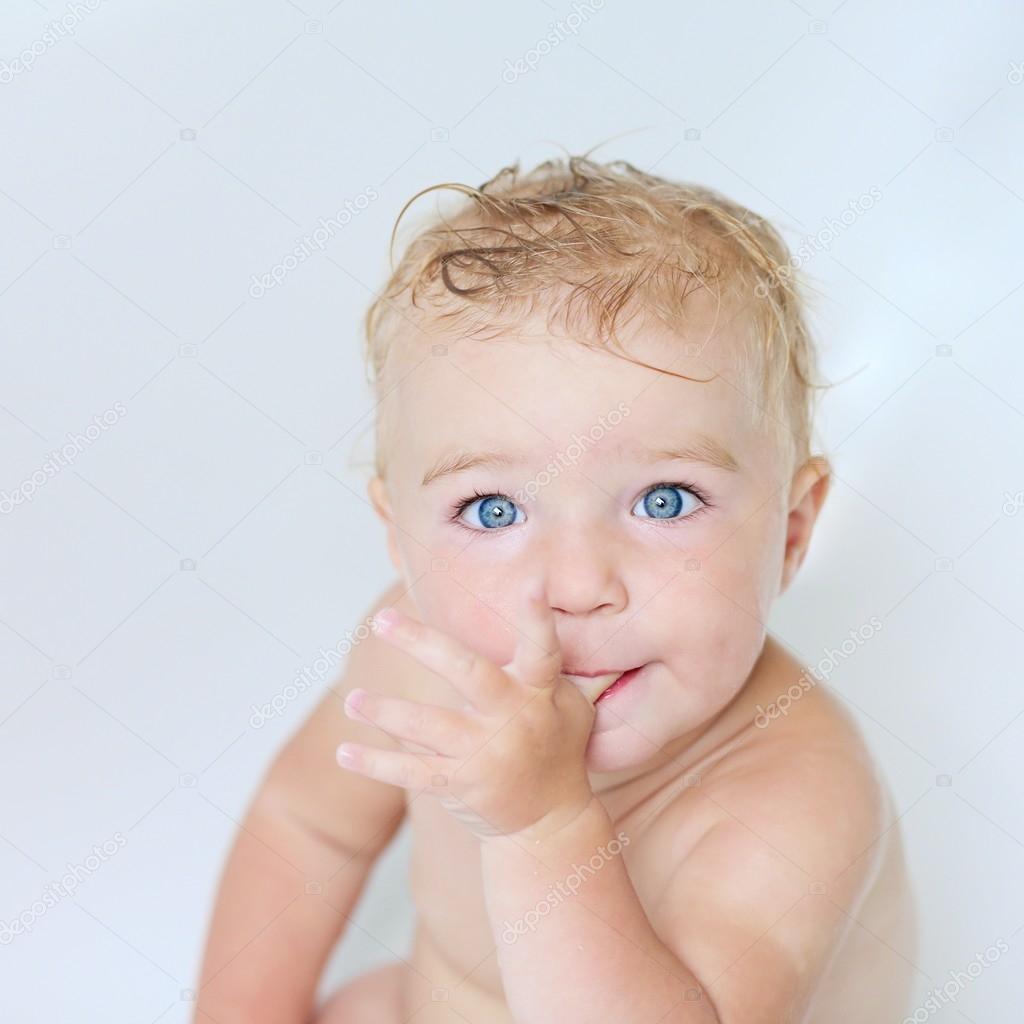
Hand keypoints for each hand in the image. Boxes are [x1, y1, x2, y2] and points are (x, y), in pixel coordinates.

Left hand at [336, 580, 596, 842]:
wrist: (552, 820)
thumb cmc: (556, 747)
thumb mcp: (568, 705)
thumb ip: (549, 667)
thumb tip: (538, 612)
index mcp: (539, 691)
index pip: (542, 649)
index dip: (537, 618)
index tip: (531, 584)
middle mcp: (513, 718)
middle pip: (468, 673)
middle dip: (422, 644)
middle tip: (382, 619)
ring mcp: (486, 753)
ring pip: (428, 727)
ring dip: (385, 712)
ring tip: (352, 699)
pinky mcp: (462, 784)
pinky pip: (412, 771)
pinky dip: (376, 763)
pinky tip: (345, 752)